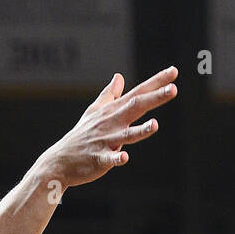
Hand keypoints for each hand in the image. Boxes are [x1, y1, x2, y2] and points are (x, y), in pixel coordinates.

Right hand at [39, 65, 177, 188]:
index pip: (138, 93)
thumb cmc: (81, 136)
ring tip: (155, 125)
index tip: (173, 72)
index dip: (156, 82)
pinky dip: (116, 157)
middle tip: (173, 89)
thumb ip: (109, 95)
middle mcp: (112, 122)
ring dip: (140, 130)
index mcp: (113, 111)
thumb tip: (119, 77)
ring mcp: (105, 141)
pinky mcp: (99, 159)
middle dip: (154, 98)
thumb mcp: (94, 112)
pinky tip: (124, 157)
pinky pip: (109, 158)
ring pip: (126, 135)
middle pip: (136, 107)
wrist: (61, 161)